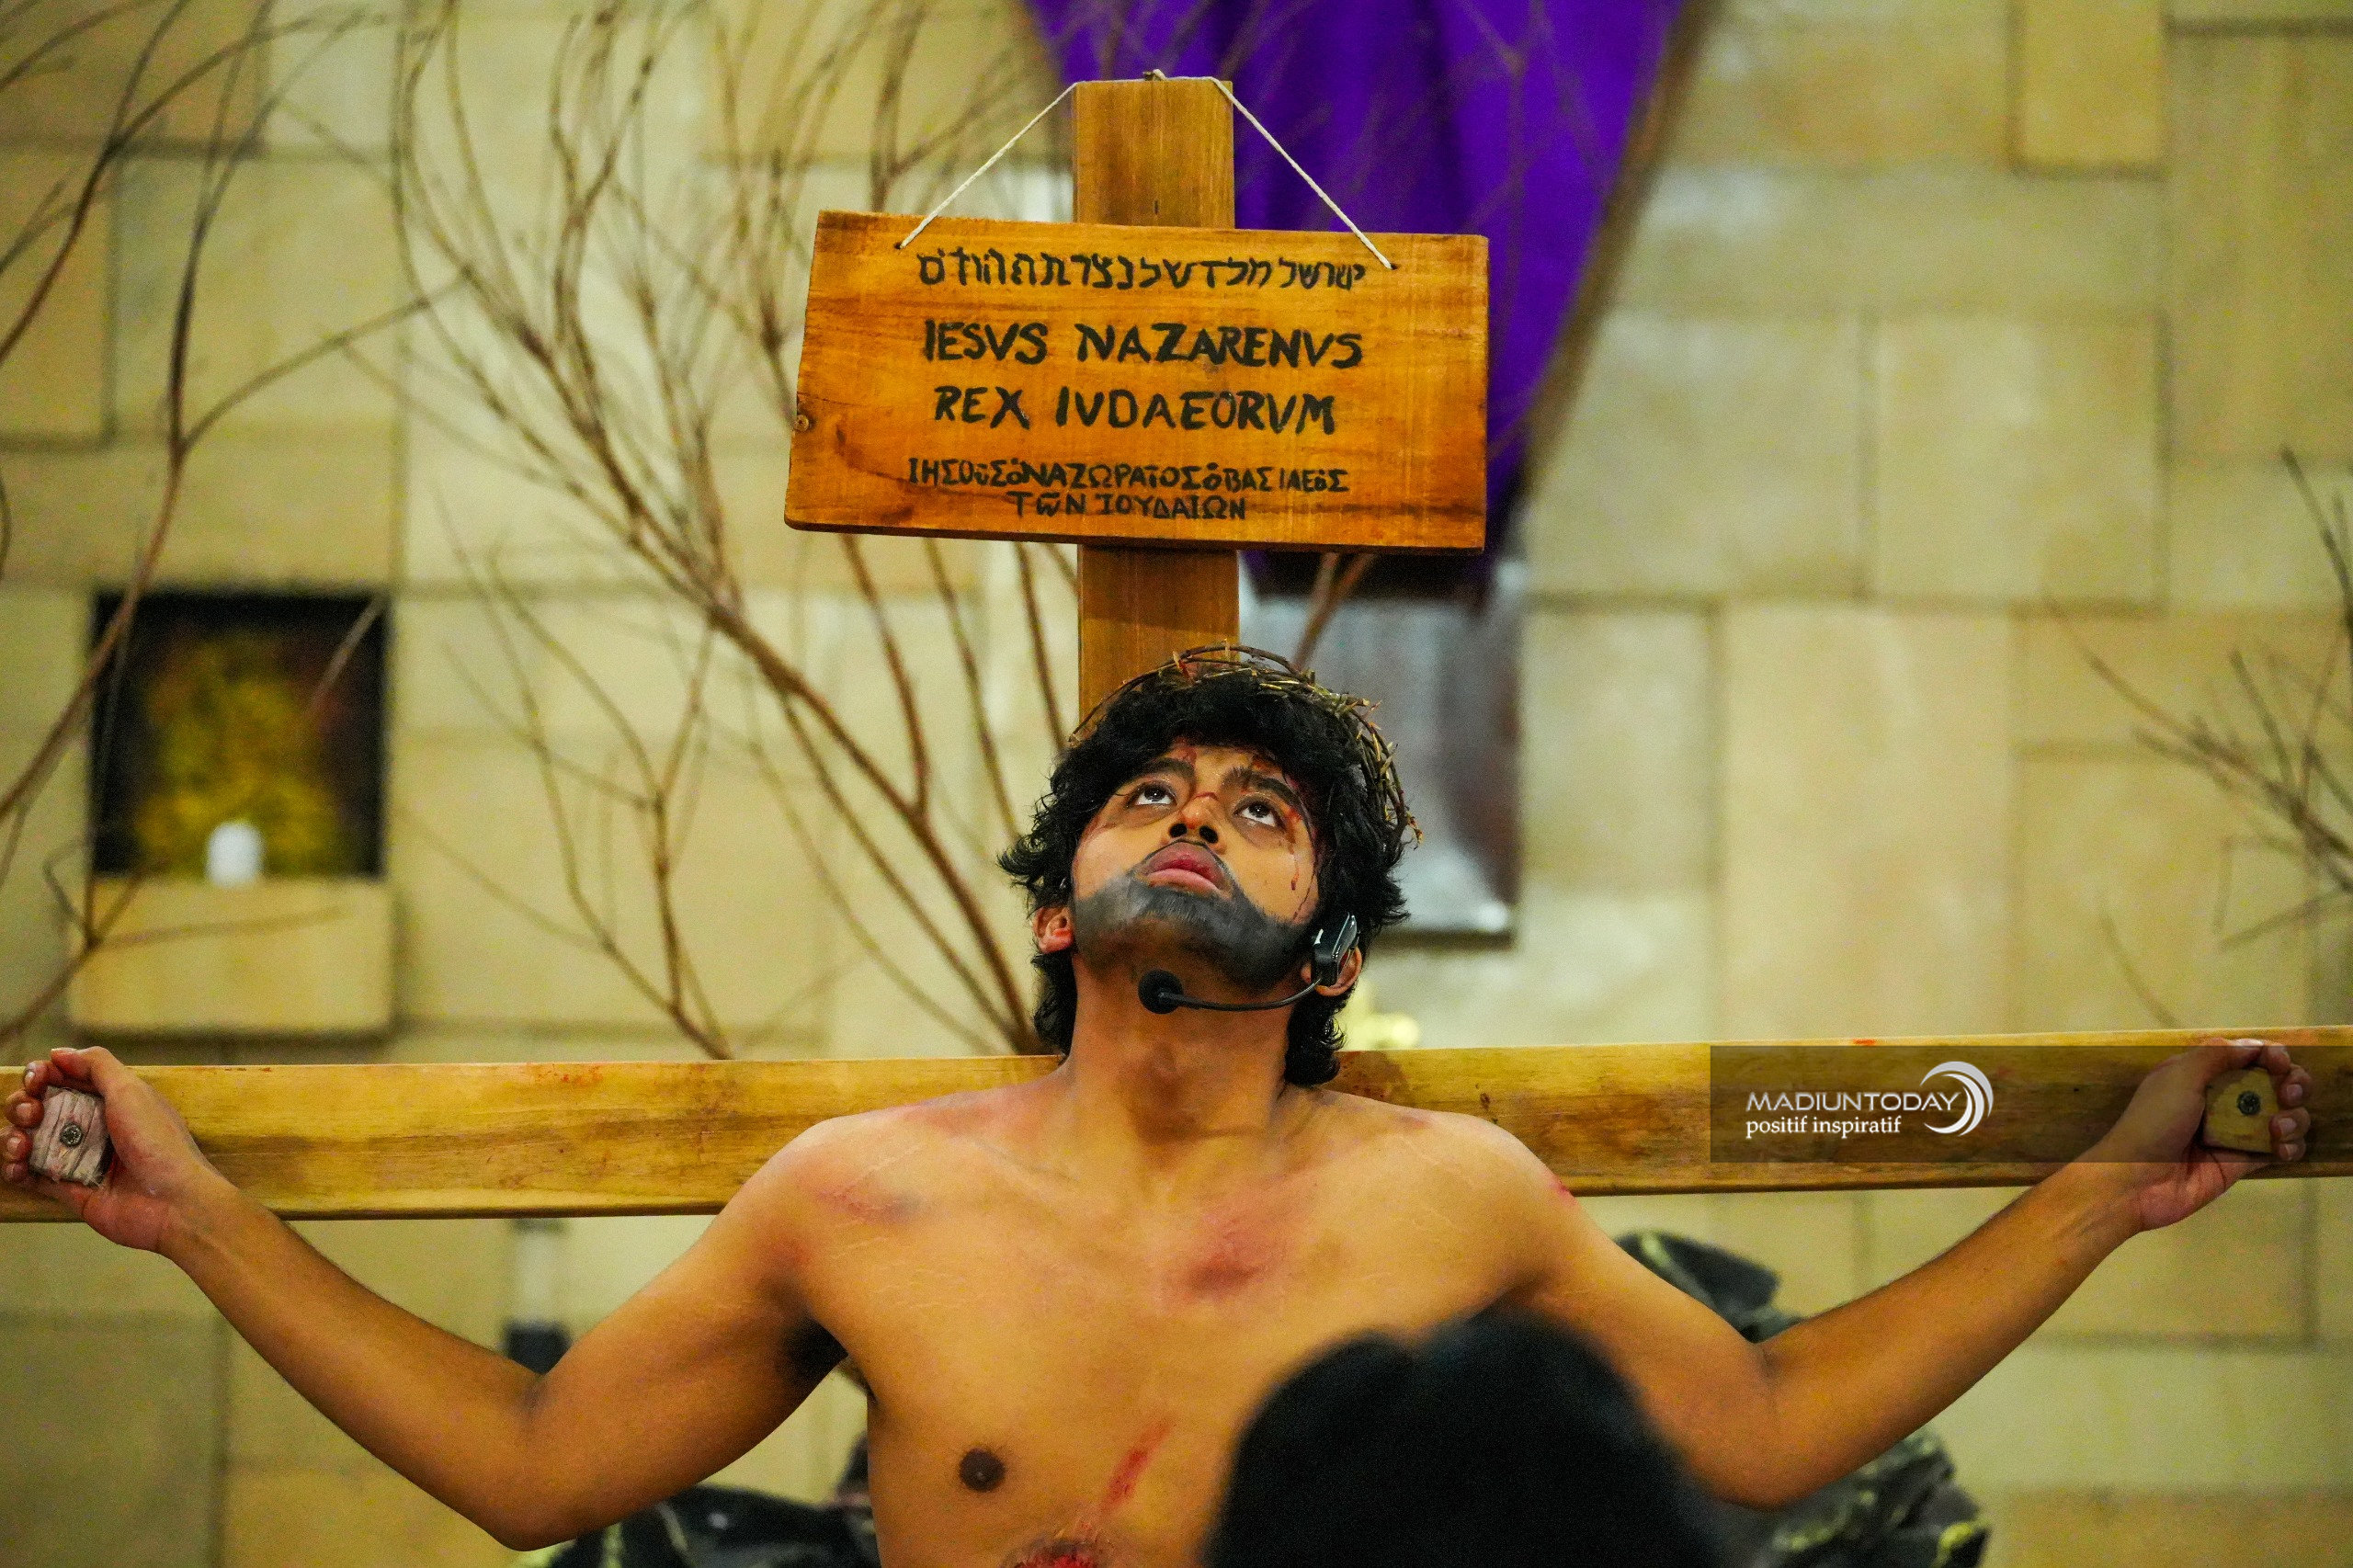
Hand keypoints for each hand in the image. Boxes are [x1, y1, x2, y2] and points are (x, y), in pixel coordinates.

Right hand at [3, 1045, 231, 1253]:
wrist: (172, 1202)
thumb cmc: (157, 1143)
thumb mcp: (131, 1091)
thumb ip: (97, 1066)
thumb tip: (60, 1053)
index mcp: (111, 1100)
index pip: (65, 1080)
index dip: (44, 1076)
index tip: (37, 1078)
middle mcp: (93, 1126)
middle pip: (41, 1108)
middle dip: (24, 1105)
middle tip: (33, 1113)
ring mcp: (79, 1158)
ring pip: (31, 1140)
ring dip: (14, 1137)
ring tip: (21, 1143)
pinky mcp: (69, 1189)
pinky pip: (32, 1176)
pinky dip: (16, 1169)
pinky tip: (18, 1166)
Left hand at [2080, 1037, 2312, 1234]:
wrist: (2137, 1180)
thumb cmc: (2153, 1122)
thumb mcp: (2178, 1077)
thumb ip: (2215, 1056)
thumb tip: (2253, 1045)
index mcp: (2202, 1074)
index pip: (2249, 1056)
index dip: (2271, 1056)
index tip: (2277, 1063)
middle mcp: (2222, 1099)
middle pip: (2276, 1083)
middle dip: (2293, 1083)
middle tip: (2287, 1093)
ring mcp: (2236, 1131)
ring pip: (2285, 1116)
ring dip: (2294, 1118)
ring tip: (2277, 1128)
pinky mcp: (2244, 1161)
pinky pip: (2281, 1149)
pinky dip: (2291, 1146)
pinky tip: (2281, 1148)